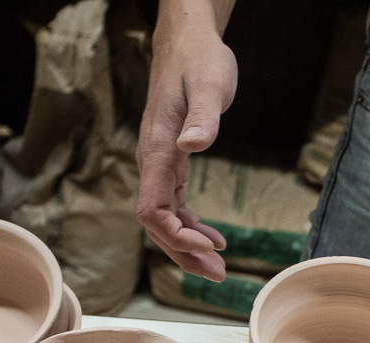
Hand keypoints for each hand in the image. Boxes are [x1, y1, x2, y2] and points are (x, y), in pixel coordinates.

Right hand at [136, 0, 237, 280]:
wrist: (187, 40)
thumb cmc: (198, 59)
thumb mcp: (208, 84)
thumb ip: (202, 116)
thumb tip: (194, 145)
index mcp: (157, 148)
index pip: (153, 209)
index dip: (176, 236)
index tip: (209, 247)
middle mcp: (152, 160)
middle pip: (156, 223)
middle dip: (183, 253)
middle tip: (217, 275)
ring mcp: (160, 162)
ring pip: (164, 218)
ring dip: (187, 246)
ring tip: (216, 269)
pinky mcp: (170, 160)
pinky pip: (173, 204)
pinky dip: (190, 226)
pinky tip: (213, 239)